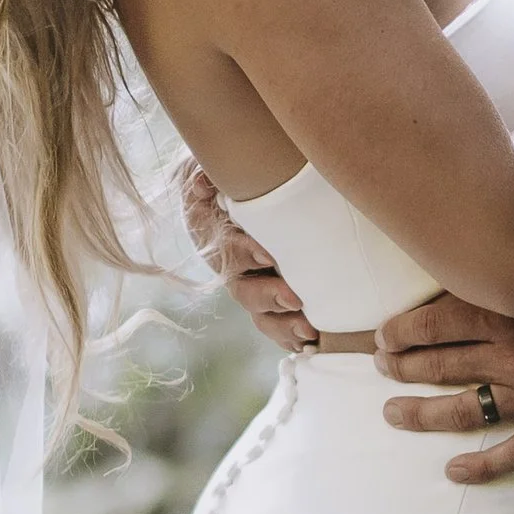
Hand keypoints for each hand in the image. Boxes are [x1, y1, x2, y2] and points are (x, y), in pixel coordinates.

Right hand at [181, 162, 316, 353]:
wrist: (245, 192)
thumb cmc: (227, 180)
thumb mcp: (205, 170)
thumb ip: (201, 173)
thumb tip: (202, 182)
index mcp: (217, 239)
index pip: (227, 249)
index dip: (244, 254)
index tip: (267, 255)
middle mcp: (234, 269)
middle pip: (245, 291)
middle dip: (269, 297)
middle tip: (294, 299)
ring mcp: (254, 287)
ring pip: (263, 315)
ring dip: (284, 325)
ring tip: (309, 330)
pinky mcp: (273, 300)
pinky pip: (278, 326)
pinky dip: (292, 337)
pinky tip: (312, 342)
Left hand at [376, 256, 513, 482]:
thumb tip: (477, 241)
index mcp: (506, 313)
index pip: (431, 325)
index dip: (399, 332)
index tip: (384, 335)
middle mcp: (511, 357)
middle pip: (438, 366)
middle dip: (400, 367)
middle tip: (382, 367)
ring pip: (462, 411)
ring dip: (421, 414)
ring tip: (393, 413)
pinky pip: (512, 454)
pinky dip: (481, 467)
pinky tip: (453, 471)